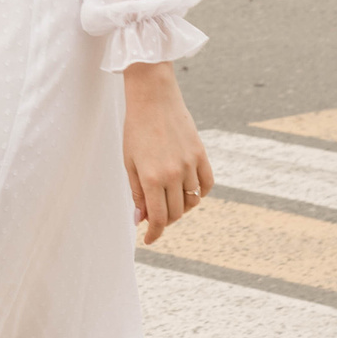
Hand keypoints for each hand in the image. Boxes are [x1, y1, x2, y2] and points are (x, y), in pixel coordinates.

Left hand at [122, 61, 213, 246]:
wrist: (153, 98)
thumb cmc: (136, 129)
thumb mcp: (129, 162)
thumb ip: (136, 193)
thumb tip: (140, 220)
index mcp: (151, 178)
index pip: (158, 218)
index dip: (154, 233)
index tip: (149, 240)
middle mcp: (173, 174)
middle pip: (176, 213)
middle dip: (165, 220)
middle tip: (155, 214)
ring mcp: (190, 164)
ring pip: (192, 201)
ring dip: (181, 207)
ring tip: (169, 199)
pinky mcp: (201, 154)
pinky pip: (207, 185)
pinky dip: (200, 193)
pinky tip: (188, 191)